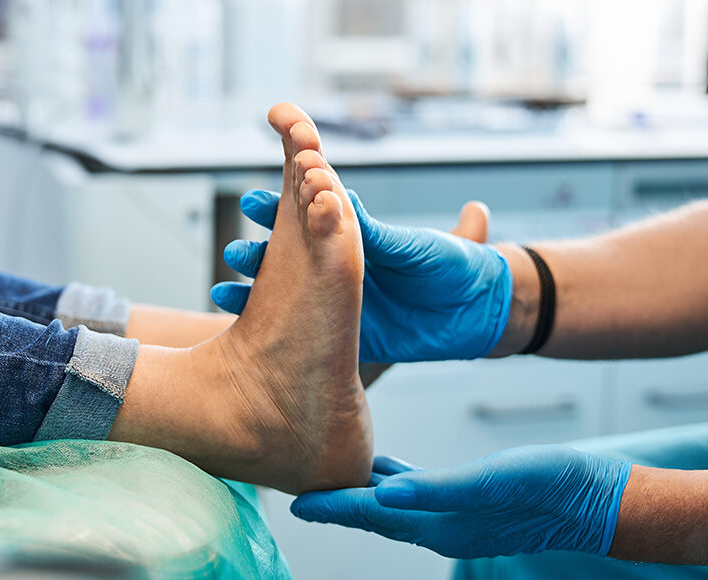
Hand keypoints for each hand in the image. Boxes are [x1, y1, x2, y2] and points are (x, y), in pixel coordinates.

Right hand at [211, 189, 511, 362]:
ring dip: (256, 289)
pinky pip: (299, 332)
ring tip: (228, 289)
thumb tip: (340, 195)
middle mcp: (340, 267)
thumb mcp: (417, 245)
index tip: (252, 202)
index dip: (280, 207)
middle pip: (287, 254)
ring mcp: (339, 302)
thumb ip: (377, 231)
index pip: (309, 216)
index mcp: (358, 237)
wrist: (480, 313)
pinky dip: (268, 328)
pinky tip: (243, 326)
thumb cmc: (457, 266)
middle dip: (258, 251)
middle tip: (235, 253)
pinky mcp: (345, 337)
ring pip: (285, 293)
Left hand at [289, 446, 632, 558]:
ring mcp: (455, 517)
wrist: (596, 499)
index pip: (370, 515)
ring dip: (362, 495)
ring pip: (394, 506)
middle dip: (337, 504)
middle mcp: (441, 525)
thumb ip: (436, 489)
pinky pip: (419, 494)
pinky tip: (385, 467)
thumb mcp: (491, 480)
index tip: (295, 502)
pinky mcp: (470, 503)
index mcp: (440, 523)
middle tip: (301, 489)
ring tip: (333, 476)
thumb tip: (384, 494)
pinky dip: (394, 483)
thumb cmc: (550, 486)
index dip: (332, 507)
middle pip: (374, 515)